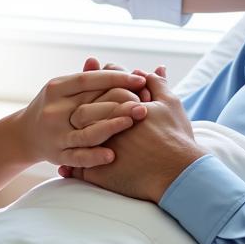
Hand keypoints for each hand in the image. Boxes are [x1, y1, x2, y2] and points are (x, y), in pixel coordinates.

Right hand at [17, 69, 147, 169]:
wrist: (25, 135)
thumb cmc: (54, 106)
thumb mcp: (63, 88)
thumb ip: (84, 77)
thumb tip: (97, 59)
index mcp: (56, 88)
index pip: (88, 80)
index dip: (115, 78)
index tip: (140, 79)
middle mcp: (54, 110)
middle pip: (89, 106)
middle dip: (120, 105)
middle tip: (145, 105)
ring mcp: (54, 134)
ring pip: (85, 133)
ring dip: (111, 127)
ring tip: (133, 122)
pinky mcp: (56, 155)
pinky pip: (77, 157)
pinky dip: (94, 156)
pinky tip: (112, 155)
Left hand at [59, 69, 205, 202]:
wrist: (178, 173)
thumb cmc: (176, 138)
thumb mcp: (170, 104)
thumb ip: (157, 84)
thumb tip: (150, 70)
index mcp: (123, 105)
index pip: (106, 85)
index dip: (106, 81)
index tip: (105, 83)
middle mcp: (107, 124)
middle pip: (85, 108)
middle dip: (83, 105)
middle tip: (81, 109)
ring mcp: (99, 147)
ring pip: (76, 136)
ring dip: (72, 134)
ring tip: (72, 135)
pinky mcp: (97, 172)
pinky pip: (76, 169)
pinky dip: (71, 167)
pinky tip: (66, 166)